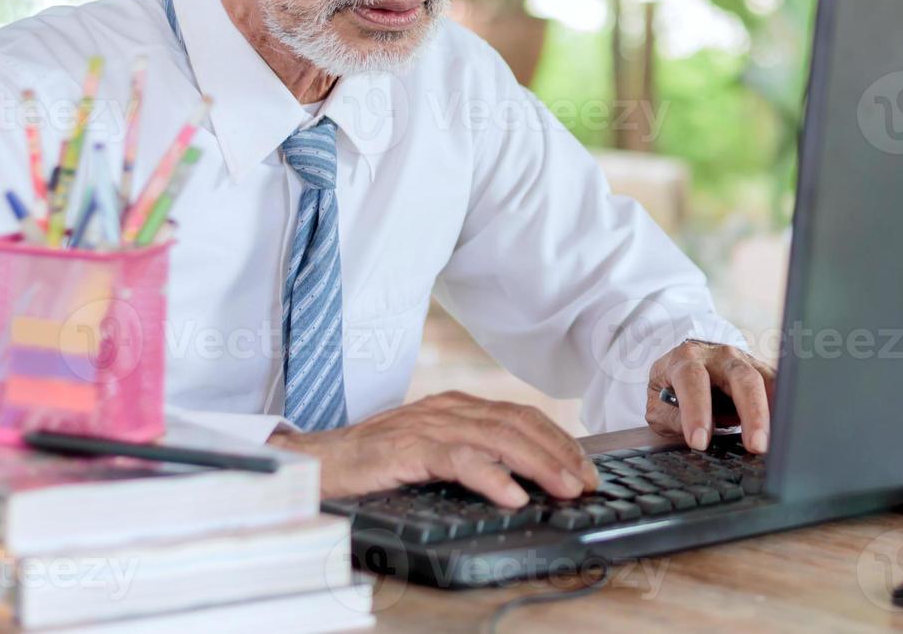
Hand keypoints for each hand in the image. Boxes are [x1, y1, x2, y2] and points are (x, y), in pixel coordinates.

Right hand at [267, 391, 599, 504]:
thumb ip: (468, 453)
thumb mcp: (430, 452)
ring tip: (564, 488)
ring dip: (539, 464)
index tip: (586, 466)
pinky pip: (459, 459)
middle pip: (519, 424)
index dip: (559, 440)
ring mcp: (429, 425)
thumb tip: (520, 477)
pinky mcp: (408, 448)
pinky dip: (491, 477)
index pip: (522, 416)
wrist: (314, 462)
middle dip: (560, 452)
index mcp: (457, 407)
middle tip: (588, 481)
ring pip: (498, 438)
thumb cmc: (373, 462)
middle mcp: (449, 409)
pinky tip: (513, 495)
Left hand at [646, 340, 774, 453]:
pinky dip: (782, 407)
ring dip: (773, 412)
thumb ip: (671, 419)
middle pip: (742, 378)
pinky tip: (785, 428)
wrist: (686, 367)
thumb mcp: (658, 406)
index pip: (693, 380)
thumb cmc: (671, 389)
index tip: (700, 442)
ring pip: (766, 381)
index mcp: (686, 359)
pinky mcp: (760, 371)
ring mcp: (744, 361)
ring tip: (776, 441)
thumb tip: (695, 435)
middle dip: (752, 412)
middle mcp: (719, 355)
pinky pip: (776, 386)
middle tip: (756, 445)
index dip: (697, 411)